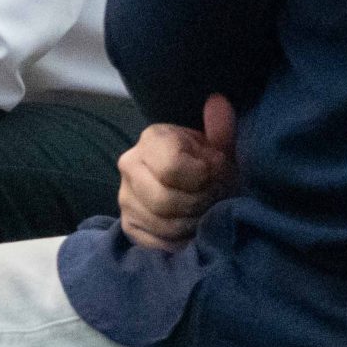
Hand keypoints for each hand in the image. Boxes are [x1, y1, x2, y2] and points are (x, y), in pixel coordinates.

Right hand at [118, 93, 237, 249]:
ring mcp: (126, 197)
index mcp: (152, 139)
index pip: (172, 167)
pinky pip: (156, 243)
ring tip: (207, 212)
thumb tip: (218, 102)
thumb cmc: (209, 164)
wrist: (191, 186)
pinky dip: (181, 242)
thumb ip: (221, 130)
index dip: (204, 175)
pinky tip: (193, 228)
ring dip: (194, 223)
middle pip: (165, 200)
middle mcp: (129, 165)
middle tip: (215, 197)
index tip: (216, 171)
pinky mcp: (129, 225)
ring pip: (163, 224)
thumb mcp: (221, 146)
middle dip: (199, 203)